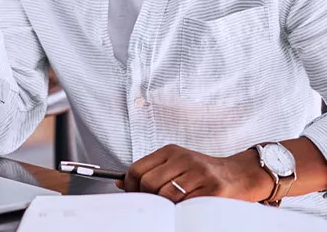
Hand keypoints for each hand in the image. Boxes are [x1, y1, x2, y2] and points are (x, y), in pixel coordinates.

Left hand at [115, 144, 273, 202]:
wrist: (242, 174)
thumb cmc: (205, 173)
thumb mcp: (177, 165)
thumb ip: (151, 172)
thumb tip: (120, 182)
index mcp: (171, 151)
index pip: (137, 168)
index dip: (130, 186)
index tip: (132, 194)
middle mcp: (184, 158)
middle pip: (149, 183)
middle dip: (147, 198)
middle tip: (154, 206)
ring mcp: (199, 173)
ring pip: (165, 195)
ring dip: (165, 207)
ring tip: (172, 208)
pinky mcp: (214, 189)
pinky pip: (186, 204)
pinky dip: (181, 210)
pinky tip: (185, 209)